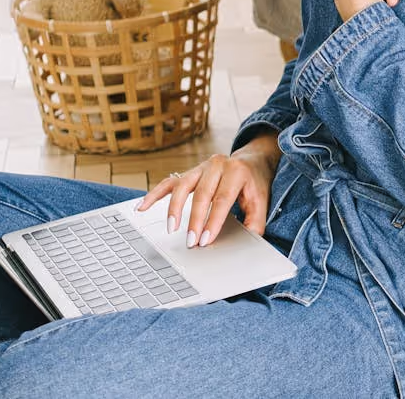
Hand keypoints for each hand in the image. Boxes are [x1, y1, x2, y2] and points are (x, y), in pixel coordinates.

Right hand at [135, 135, 278, 246]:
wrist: (251, 161)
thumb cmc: (254, 184)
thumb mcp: (262, 201)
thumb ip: (255, 221)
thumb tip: (247, 242)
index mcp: (237, 171)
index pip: (222, 198)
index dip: (213, 220)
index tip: (205, 240)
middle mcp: (217, 165)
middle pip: (202, 194)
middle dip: (194, 220)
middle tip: (190, 242)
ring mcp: (200, 167)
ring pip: (182, 186)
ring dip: (174, 208)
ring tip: (171, 228)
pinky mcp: (188, 172)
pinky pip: (168, 183)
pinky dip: (154, 195)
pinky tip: (142, 207)